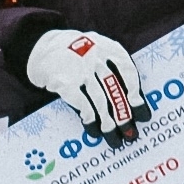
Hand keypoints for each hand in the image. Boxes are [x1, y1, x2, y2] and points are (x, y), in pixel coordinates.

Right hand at [26, 29, 146, 144]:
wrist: (40, 46)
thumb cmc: (74, 52)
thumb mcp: (95, 47)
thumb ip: (111, 65)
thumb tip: (131, 99)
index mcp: (107, 46)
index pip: (128, 71)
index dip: (137, 94)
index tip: (142, 113)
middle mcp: (95, 56)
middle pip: (114, 90)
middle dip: (124, 115)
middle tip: (130, 134)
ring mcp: (80, 69)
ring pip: (100, 100)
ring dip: (107, 122)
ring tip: (112, 137)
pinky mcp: (65, 81)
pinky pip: (82, 104)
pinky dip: (89, 118)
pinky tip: (92, 127)